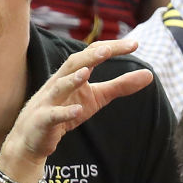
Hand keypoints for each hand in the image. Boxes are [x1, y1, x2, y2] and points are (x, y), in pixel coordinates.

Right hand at [3, 39, 151, 171]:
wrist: (32, 137)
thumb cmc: (65, 112)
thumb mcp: (96, 98)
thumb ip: (120, 86)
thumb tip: (150, 74)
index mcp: (72, 75)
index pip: (91, 54)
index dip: (111, 48)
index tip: (135, 44)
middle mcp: (58, 83)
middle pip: (73, 64)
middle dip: (90, 56)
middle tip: (109, 50)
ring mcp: (48, 101)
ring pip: (59, 86)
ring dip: (72, 80)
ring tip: (87, 73)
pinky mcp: (43, 120)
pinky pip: (53, 115)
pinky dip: (65, 112)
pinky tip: (78, 111)